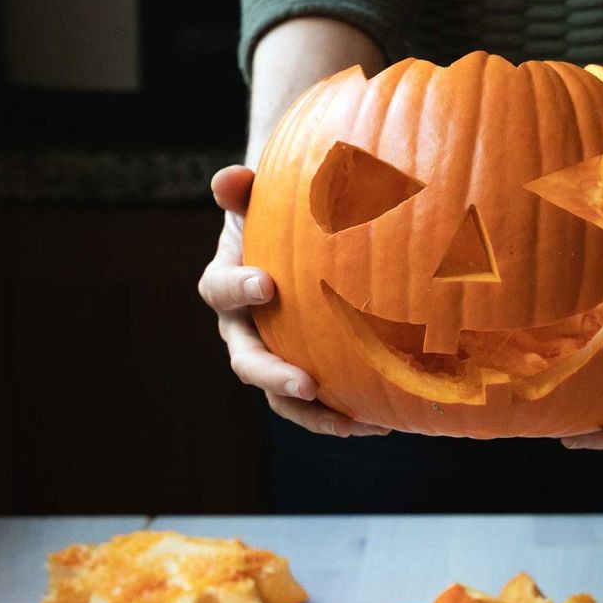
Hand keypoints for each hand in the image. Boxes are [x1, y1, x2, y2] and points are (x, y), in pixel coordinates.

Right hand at [198, 165, 388, 436]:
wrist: (294, 237)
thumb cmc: (279, 211)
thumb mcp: (261, 196)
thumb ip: (243, 188)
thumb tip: (230, 178)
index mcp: (225, 285)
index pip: (218, 290)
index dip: (237, 288)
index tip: (267, 283)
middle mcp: (243, 330)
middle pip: (247, 363)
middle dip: (274, 376)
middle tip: (306, 383)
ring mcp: (273, 356)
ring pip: (282, 398)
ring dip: (315, 415)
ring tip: (353, 424)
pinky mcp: (304, 373)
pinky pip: (319, 403)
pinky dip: (346, 415)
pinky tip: (384, 420)